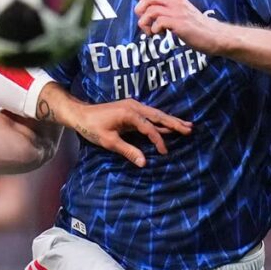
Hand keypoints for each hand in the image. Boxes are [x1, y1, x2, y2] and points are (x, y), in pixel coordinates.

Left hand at [37, 84, 191, 167]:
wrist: (80, 114)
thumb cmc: (92, 127)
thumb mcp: (109, 141)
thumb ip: (128, 151)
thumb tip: (144, 163)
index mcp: (129, 113)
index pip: (149, 128)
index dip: (158, 140)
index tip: (164, 152)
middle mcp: (134, 106)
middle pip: (158, 116)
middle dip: (174, 123)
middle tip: (190, 129)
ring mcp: (133, 106)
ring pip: (155, 114)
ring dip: (170, 120)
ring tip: (186, 126)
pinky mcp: (131, 109)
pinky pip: (149, 115)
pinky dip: (160, 120)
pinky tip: (168, 124)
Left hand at [135, 0, 222, 53]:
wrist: (215, 35)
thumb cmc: (197, 25)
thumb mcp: (182, 9)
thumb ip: (167, 6)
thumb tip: (147, 10)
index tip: (140, 2)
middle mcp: (175, 1)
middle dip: (140, 10)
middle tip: (145, 21)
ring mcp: (178, 12)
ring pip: (151, 10)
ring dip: (145, 22)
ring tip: (151, 31)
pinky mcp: (180, 24)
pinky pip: (159, 22)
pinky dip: (154, 30)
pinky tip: (160, 34)